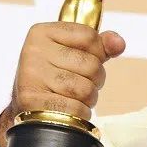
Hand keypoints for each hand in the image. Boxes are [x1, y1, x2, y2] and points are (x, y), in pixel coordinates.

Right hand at [4, 22, 126, 126]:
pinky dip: (79, 114)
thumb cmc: (54, 77)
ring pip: (85, 89)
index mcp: (43, 32)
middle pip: (91, 65)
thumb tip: (118, 43)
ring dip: (88, 99)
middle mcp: (33, 50)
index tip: (84, 61)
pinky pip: (75, 109)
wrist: (28, 108)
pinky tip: (67, 110)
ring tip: (73, 97)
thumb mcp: (74, 54)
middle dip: (94, 80)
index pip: (90, 36)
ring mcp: (31, 75)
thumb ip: (99, 45)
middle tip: (79, 83)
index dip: (98, 53)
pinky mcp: (32, 101)